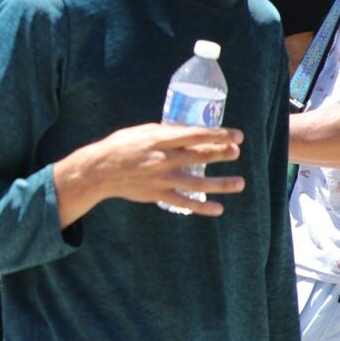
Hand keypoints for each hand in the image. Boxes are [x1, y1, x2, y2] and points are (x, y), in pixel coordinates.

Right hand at [59, 123, 245, 219]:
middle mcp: (164, 159)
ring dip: (221, 184)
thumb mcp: (142, 131)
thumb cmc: (120, 146)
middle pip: (201, 156)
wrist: (100, 170)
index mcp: (160, 139)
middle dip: (222, 154)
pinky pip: (184, 203)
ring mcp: (162, 179)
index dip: (219, 134)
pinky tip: (218, 209)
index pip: (197, 135)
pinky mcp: (158, 194)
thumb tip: (188, 132)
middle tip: (236, 152)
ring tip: (240, 183)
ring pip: (198, 183)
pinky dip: (202, 207)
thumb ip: (165, 133)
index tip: (237, 135)